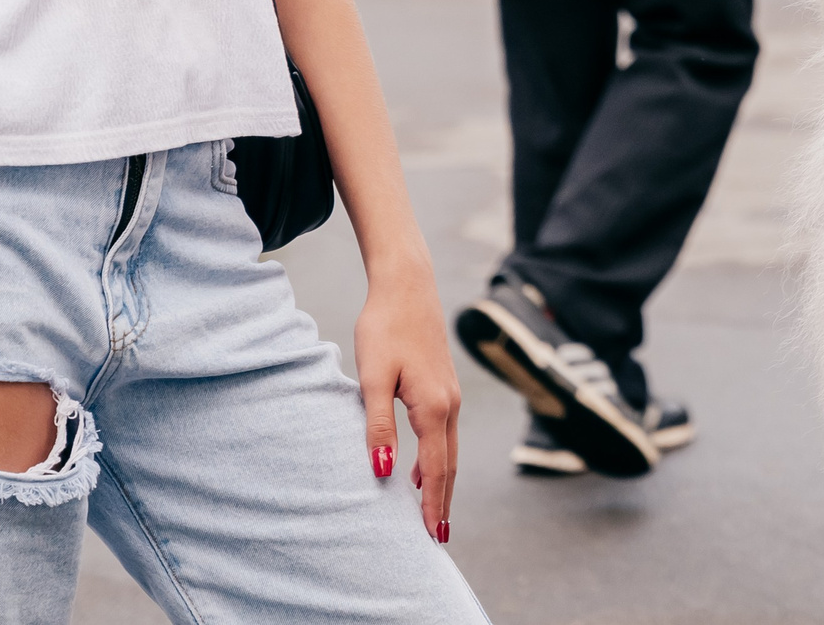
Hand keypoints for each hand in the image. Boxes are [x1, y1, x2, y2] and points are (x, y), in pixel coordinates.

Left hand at [354, 266, 460, 543]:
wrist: (406, 285)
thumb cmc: (384, 329)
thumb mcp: (372, 380)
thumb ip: (378, 427)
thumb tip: (382, 473)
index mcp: (434, 408)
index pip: (435, 469)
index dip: (431, 504)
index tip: (430, 537)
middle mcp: (450, 405)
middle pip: (449, 465)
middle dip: (442, 501)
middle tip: (437, 538)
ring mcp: (451, 394)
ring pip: (449, 450)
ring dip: (441, 482)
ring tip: (432, 513)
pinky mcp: (444, 385)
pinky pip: (445, 434)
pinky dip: (438, 459)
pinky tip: (421, 468)